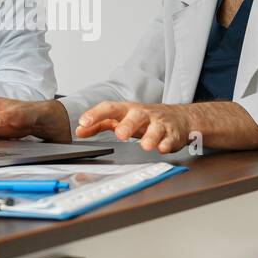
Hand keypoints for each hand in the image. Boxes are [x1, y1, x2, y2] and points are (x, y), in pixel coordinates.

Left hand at [77, 101, 193, 152]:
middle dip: (128, 125)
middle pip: (135, 116)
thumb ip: (100, 124)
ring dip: (150, 137)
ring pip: (155, 128)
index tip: (84, 122)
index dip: (96, 114)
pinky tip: (162, 148)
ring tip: (145, 146)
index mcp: (127, 110)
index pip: (110, 108)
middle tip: (120, 135)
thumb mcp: (122, 117)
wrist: (178, 117)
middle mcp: (143, 115)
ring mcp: (159, 123)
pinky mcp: (172, 134)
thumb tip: (80, 130)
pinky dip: (166, 144)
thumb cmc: (145, 118)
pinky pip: (170, 138)